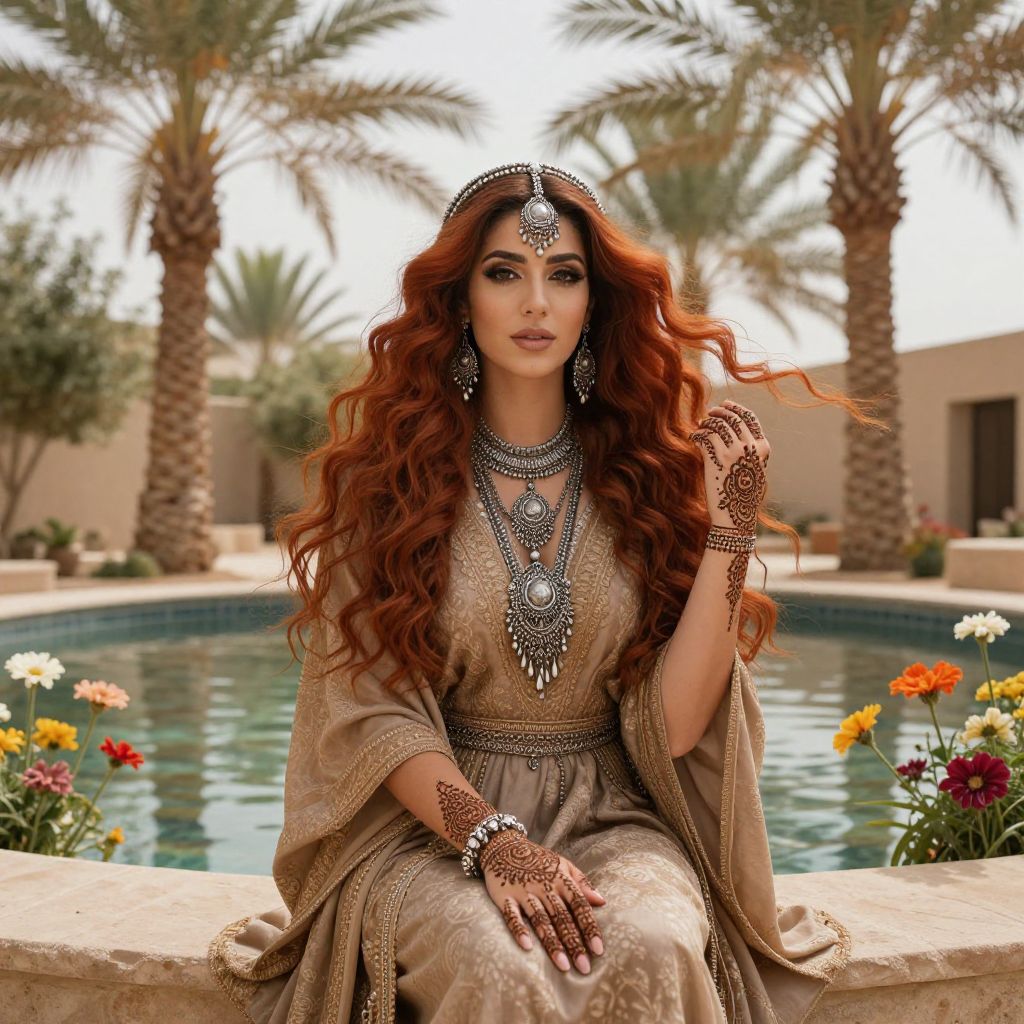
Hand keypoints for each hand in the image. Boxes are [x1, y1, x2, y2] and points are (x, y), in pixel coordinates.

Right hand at [479, 828, 604, 974]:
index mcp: (560, 878)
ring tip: (563, 966)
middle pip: (561, 917)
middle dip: (574, 943)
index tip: (598, 950)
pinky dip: (519, 929)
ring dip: (552, 943)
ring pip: (540, 919)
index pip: (579, 904)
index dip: (589, 927)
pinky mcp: (504, 896)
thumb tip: (602, 901)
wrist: (503, 845)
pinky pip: (512, 915)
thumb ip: (582, 882)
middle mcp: (544, 886)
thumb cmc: (538, 860)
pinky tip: (527, 946)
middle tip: (584, 968)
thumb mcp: (562, 864)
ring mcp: (524, 891)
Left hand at [689, 399, 769, 532]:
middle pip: (732, 418)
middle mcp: (750, 448)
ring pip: (717, 425)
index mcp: (763, 448)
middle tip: (708, 415)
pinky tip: (695, 437)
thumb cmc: (742, 494)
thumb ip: (749, 450)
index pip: (750, 418)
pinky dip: (698, 434)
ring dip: (706, 423)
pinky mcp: (716, 460)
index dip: (735, 408)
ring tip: (701, 427)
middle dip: (718, 412)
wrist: (735, 517)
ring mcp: (733, 453)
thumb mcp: (755, 469)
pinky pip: (705, 437)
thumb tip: (731, 428)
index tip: (724, 405)